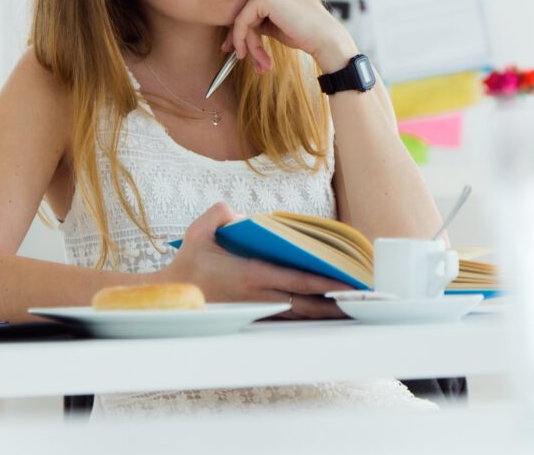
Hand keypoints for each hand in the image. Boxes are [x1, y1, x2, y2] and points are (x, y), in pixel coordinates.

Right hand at [156, 202, 348, 319]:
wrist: (170, 299)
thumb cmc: (187, 264)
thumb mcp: (200, 230)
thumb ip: (223, 213)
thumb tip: (245, 217)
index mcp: (251, 275)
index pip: (298, 279)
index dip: (327, 283)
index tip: (350, 283)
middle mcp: (259, 297)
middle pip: (307, 304)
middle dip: (336, 304)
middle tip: (363, 302)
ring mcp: (257, 311)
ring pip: (300, 316)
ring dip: (325, 314)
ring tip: (351, 310)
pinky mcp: (253, 319)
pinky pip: (286, 320)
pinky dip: (306, 318)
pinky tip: (322, 315)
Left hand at [221, 0, 356, 73]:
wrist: (325, 38)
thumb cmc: (304, 32)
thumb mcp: (273, 21)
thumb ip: (254, 19)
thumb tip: (230, 34)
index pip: (248, 3)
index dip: (240, 28)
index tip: (238, 48)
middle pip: (243, 9)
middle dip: (242, 37)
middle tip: (244, 57)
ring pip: (241, 17)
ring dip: (248, 43)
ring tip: (261, 62)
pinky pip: (241, 21)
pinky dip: (242, 40)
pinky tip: (250, 54)